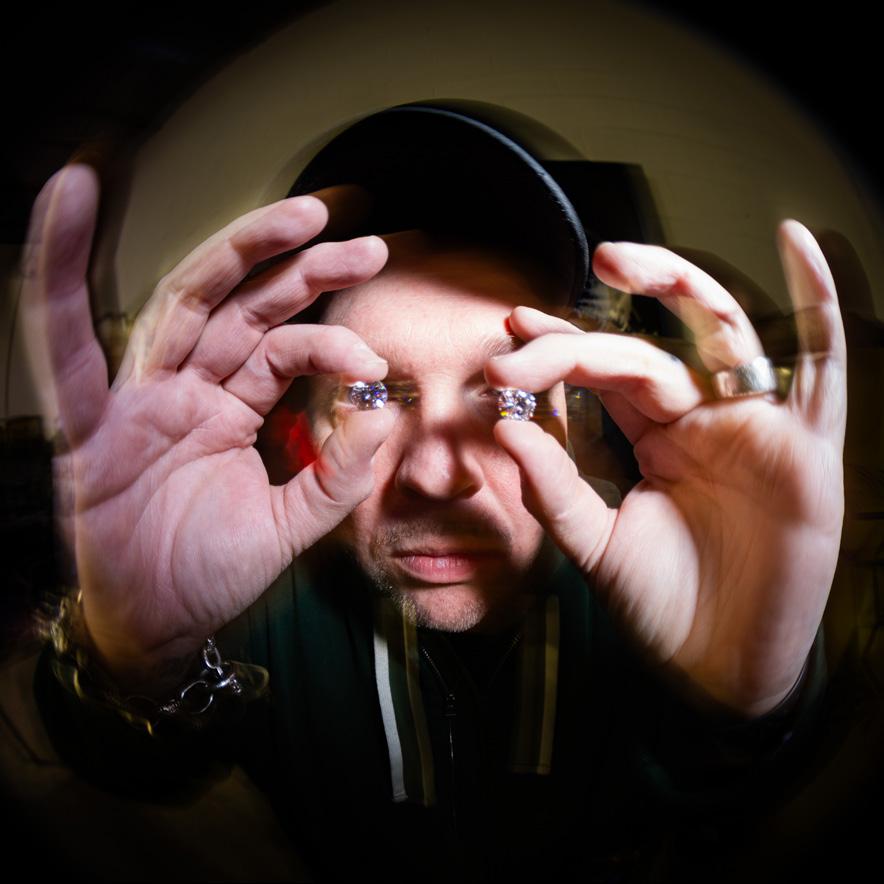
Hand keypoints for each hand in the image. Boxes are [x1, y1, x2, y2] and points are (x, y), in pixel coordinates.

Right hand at [25, 165, 395, 687]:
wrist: (160, 623)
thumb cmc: (214, 567)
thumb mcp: (295, 520)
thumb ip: (340, 470)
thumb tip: (382, 405)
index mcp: (231, 407)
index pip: (284, 348)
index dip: (331, 342)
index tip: (375, 359)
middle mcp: (187, 390)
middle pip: (244, 305)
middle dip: (301, 266)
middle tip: (363, 238)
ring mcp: (140, 400)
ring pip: (184, 304)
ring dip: (236, 252)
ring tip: (297, 212)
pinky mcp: (91, 428)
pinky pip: (67, 349)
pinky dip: (58, 277)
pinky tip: (69, 204)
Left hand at [486, 223, 845, 715]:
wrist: (722, 665)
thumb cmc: (663, 606)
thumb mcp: (594, 545)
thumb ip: (553, 487)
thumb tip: (504, 425)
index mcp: (654, 438)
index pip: (602, 377)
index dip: (555, 353)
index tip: (504, 335)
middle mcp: (703, 419)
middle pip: (644, 353)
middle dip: (579, 341)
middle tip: (522, 329)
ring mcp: (754, 424)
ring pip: (721, 332)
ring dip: (676, 285)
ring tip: (613, 258)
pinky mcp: (806, 442)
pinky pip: (822, 361)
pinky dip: (820, 301)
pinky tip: (798, 242)